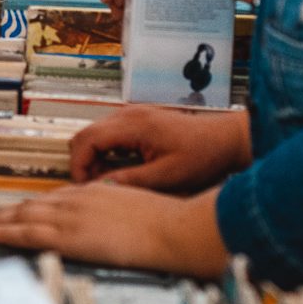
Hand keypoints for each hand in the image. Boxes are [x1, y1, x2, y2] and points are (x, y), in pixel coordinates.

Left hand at [0, 183, 226, 276]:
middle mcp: (78, 199)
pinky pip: (29, 233)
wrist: (173, 228)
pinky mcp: (70, 235)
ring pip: (25, 216)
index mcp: (95, 192)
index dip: (32, 206)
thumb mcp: (137, 208)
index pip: (55, 198)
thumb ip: (117, 211)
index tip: (18, 210)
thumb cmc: (166, 223)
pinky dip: (6, 232)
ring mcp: (72, 216)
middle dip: (7, 211)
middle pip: (34, 204)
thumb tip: (112, 222)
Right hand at [68, 107, 251, 191]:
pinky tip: (118, 169)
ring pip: (95, 134)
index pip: (87, 139)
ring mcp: (133, 115)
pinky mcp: (138, 121)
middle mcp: (130, 115)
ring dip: (94, 157)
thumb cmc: (202, 155)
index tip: (81, 185)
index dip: (79, 164)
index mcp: (134, 126)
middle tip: (90, 186)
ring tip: (106, 181)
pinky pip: (109, 134)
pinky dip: (106, 151)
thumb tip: (101, 188)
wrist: (223, 140)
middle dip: (82, 161)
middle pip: (86, 134)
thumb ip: (131, 181)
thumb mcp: (167, 177)